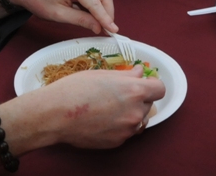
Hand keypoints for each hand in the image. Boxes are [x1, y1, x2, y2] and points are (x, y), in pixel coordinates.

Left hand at [8, 0, 116, 33]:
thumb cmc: (38, 0)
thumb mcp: (58, 15)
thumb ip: (80, 20)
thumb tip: (99, 28)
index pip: (95, 2)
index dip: (105, 18)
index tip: (113, 31)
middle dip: (108, 13)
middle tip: (109, 30)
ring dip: (105, 7)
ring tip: (103, 24)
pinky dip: (98, 2)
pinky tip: (95, 14)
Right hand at [38, 66, 166, 148]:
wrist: (56, 114)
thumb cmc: (76, 89)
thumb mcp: (103, 74)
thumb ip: (127, 75)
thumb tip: (140, 73)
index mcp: (134, 91)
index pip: (159, 89)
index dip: (152, 85)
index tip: (144, 83)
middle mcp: (135, 112)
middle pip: (148, 104)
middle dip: (138, 98)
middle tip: (120, 94)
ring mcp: (127, 130)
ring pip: (138, 120)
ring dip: (131, 113)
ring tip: (110, 108)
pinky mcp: (117, 142)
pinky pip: (126, 132)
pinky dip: (119, 126)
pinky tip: (102, 119)